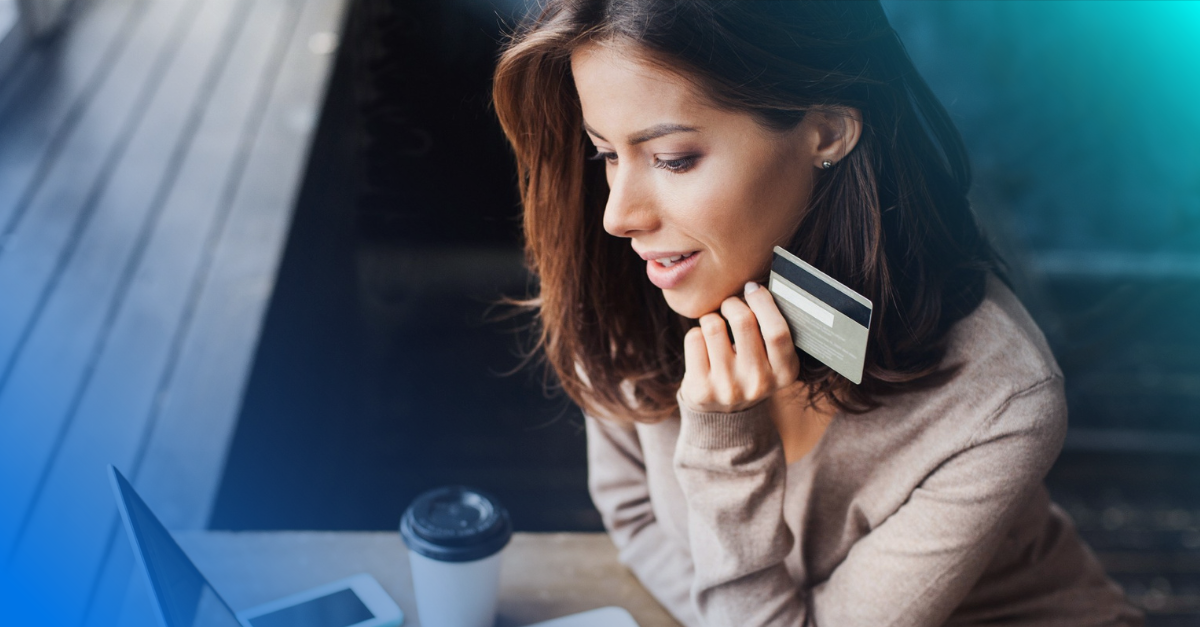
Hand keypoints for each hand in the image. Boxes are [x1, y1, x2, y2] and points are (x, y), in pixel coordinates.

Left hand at [679, 282, 800, 412]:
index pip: (777, 331)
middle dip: (732, 303)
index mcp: (785, 372)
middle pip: (743, 321)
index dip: (763, 302)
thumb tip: (755, 285)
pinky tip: (703, 345)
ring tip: (715, 326)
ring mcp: (728, 388)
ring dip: (711, 317)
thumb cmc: (751, 369)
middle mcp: (759, 383)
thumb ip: (772, 327)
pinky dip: (697, 333)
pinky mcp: (701, 389)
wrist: (725, 414)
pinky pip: (694, 338)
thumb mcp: (773, 358)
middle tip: (729, 304)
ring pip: (713, 325)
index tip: (752, 288)